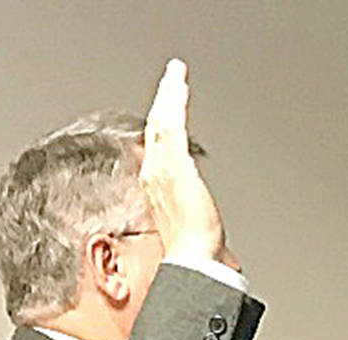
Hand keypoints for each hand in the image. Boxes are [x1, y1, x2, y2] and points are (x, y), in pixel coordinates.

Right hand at [139, 59, 228, 263]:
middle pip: (155, 127)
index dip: (158, 125)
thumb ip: (188, 212)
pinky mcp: (175, 162)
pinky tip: (179, 84)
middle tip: (170, 81)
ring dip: (168, 94)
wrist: (192, 258)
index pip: (155, 146)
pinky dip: (174, 100)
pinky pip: (171, 123)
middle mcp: (153, 172)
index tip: (163, 110)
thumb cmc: (192, 249)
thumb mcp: (186, 224)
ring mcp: (162, 166)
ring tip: (176, 73)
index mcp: (155, 185)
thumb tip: (194, 211)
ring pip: (161, 119)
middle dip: (162, 102)